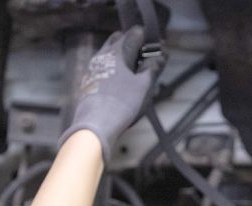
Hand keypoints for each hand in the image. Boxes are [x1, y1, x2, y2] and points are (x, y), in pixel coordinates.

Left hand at [59, 26, 160, 159]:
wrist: (95, 125)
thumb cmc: (122, 104)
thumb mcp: (144, 86)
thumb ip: (154, 67)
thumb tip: (162, 54)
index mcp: (118, 51)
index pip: (135, 33)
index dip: (148, 39)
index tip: (158, 49)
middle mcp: (103, 55)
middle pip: (120, 40)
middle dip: (134, 45)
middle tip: (147, 59)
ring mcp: (94, 67)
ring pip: (110, 54)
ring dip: (124, 58)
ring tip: (136, 73)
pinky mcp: (89, 80)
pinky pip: (104, 67)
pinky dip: (115, 68)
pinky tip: (121, 84)